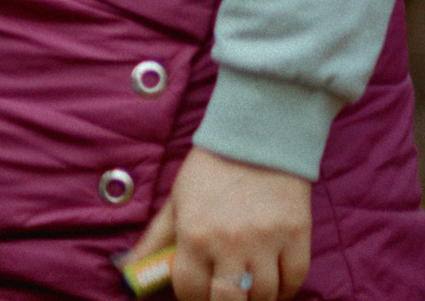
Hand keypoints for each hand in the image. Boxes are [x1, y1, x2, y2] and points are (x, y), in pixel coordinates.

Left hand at [126, 147, 311, 300]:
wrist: (256, 139)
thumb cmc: (210, 171)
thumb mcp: (176, 200)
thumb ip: (155, 239)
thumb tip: (127, 266)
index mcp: (194, 235)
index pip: (190, 291)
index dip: (191, 297)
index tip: (196, 293)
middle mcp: (230, 243)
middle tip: (223, 295)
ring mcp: (266, 242)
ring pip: (265, 296)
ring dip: (254, 297)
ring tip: (246, 286)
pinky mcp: (296, 237)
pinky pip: (294, 281)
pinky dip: (285, 288)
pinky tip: (272, 279)